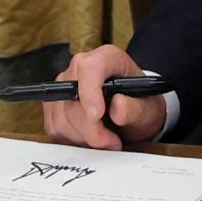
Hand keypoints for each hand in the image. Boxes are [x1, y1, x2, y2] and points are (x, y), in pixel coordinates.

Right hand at [52, 42, 168, 150]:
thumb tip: (118, 106)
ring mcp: (63, 84)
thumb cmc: (139, 105)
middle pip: (72, 99)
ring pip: (61, 118)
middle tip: (112, 142)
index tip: (97, 116)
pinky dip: (72, 140)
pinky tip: (90, 140)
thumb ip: (134, 108)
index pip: (89, 68)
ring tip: (105, 141)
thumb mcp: (147, 109)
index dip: (89, 92)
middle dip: (92, 129)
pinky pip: (54, 128)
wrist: (132, 112)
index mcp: (107, 58)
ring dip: (83, 138)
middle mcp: (80, 67)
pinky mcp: (54, 104)